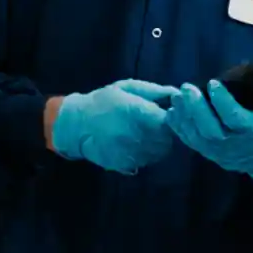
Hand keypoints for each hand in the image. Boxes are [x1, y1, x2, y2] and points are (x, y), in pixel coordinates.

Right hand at [49, 80, 181, 174]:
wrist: (76, 124)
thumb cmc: (104, 101)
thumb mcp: (127, 88)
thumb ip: (154, 91)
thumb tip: (177, 93)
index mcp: (138, 112)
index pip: (169, 121)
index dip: (172, 119)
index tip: (167, 116)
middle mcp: (136, 134)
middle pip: (167, 140)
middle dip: (167, 133)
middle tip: (157, 127)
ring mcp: (130, 152)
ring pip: (158, 153)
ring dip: (158, 146)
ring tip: (145, 136)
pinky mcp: (124, 165)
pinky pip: (145, 162)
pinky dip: (146, 155)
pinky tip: (135, 146)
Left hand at [167, 80, 252, 181]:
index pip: (235, 118)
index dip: (223, 102)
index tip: (213, 83)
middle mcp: (233, 144)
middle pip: (211, 129)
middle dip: (196, 108)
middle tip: (186, 88)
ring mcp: (219, 151)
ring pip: (197, 136)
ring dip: (184, 116)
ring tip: (176, 97)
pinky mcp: (209, 153)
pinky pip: (191, 142)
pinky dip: (179, 128)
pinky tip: (172, 112)